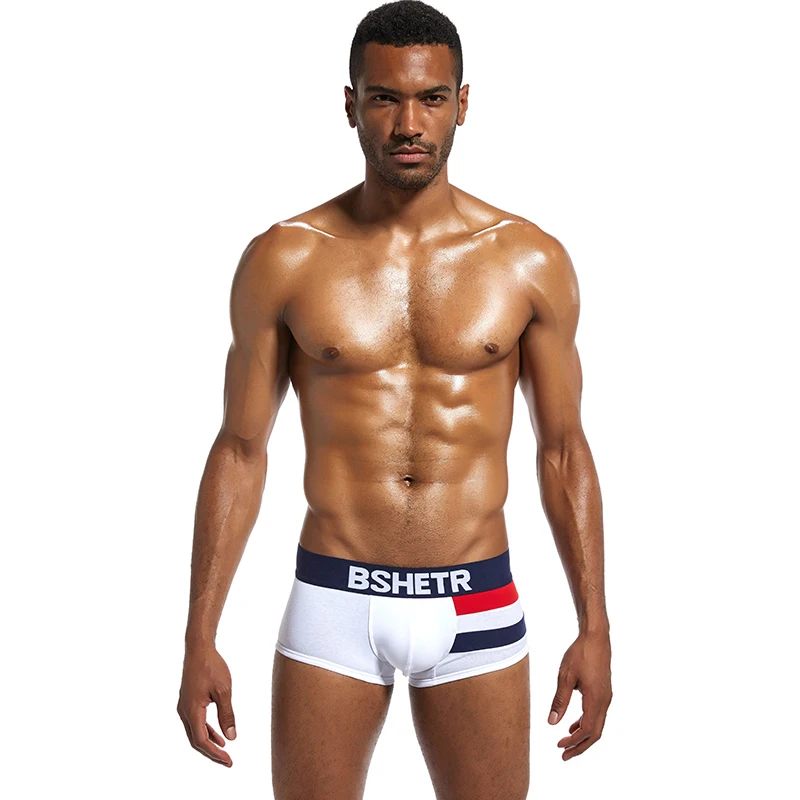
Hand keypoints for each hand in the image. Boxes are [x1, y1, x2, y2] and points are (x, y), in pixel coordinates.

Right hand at [177, 645, 236, 766]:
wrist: (199, 649)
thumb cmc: (211, 666)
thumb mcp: (224, 691)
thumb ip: (227, 715)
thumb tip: (231, 736)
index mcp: (191, 711)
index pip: (202, 740)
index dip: (215, 754)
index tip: (229, 760)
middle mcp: (184, 711)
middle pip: (196, 740)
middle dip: (211, 752)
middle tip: (227, 761)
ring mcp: (184, 706)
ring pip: (195, 731)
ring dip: (209, 741)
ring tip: (224, 750)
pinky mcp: (188, 700)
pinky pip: (195, 722)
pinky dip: (206, 730)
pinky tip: (218, 732)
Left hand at [548, 630, 611, 760]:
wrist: (596, 637)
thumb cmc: (580, 653)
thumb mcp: (565, 676)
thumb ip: (560, 700)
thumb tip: (552, 722)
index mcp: (596, 699)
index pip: (586, 730)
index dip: (573, 741)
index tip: (559, 746)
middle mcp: (604, 701)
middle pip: (595, 733)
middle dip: (580, 746)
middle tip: (564, 755)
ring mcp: (606, 697)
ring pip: (597, 725)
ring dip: (583, 736)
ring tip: (567, 742)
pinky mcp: (604, 691)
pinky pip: (597, 714)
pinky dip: (586, 723)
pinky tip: (574, 724)